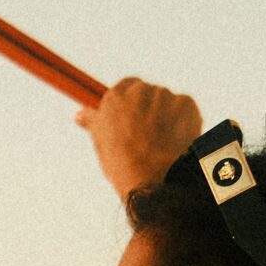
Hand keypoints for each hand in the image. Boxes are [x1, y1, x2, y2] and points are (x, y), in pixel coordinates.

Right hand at [76, 77, 200, 199]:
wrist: (152, 178)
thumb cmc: (121, 164)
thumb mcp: (101, 142)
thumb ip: (94, 122)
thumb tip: (79, 115)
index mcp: (115, 97)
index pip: (126, 87)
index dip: (132, 104)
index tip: (134, 118)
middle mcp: (139, 90)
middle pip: (148, 93)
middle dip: (150, 109)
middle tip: (149, 136)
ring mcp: (164, 96)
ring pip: (167, 102)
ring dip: (167, 116)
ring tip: (163, 143)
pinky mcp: (185, 103)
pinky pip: (185, 109)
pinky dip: (184, 122)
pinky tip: (176, 141)